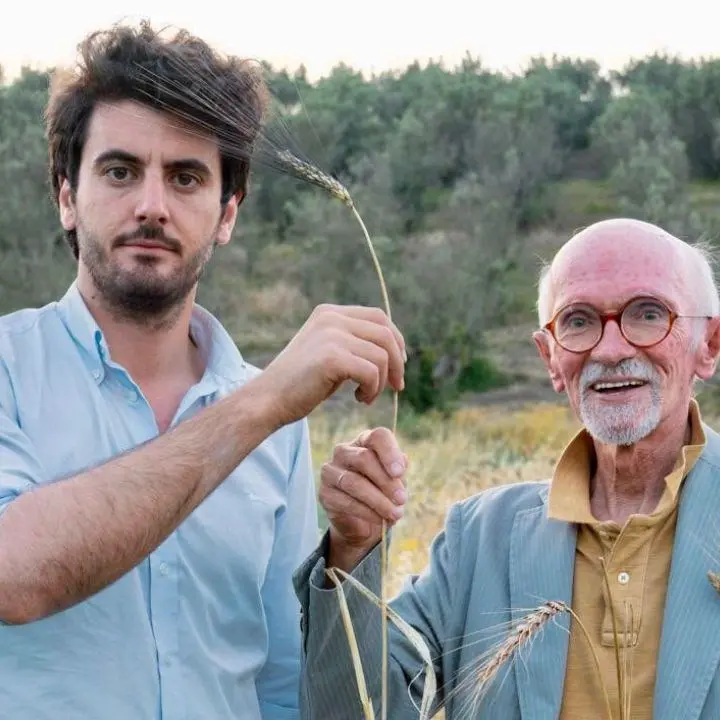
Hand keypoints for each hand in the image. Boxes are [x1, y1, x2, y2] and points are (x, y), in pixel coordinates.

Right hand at [256, 305, 405, 427]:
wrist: (268, 400)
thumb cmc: (299, 384)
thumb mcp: (327, 353)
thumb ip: (352, 343)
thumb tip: (392, 348)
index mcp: (330, 313)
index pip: (379, 317)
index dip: (396, 340)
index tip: (399, 365)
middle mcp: (331, 318)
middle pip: (386, 333)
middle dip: (397, 362)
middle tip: (397, 387)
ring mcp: (331, 335)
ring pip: (381, 356)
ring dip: (381, 382)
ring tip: (365, 396)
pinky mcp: (332, 357)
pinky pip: (372, 372)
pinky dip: (372, 389)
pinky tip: (359, 399)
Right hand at [319, 427, 408, 571]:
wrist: (363, 523)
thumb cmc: (382, 493)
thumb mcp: (396, 481)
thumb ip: (399, 471)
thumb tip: (402, 461)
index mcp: (365, 442)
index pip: (378, 437)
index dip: (390, 453)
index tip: (400, 472)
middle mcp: (344, 451)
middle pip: (364, 458)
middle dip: (386, 481)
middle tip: (401, 499)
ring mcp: (331, 471)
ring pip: (354, 482)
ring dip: (378, 500)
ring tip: (395, 513)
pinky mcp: (324, 493)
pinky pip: (346, 501)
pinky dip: (366, 512)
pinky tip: (379, 519)